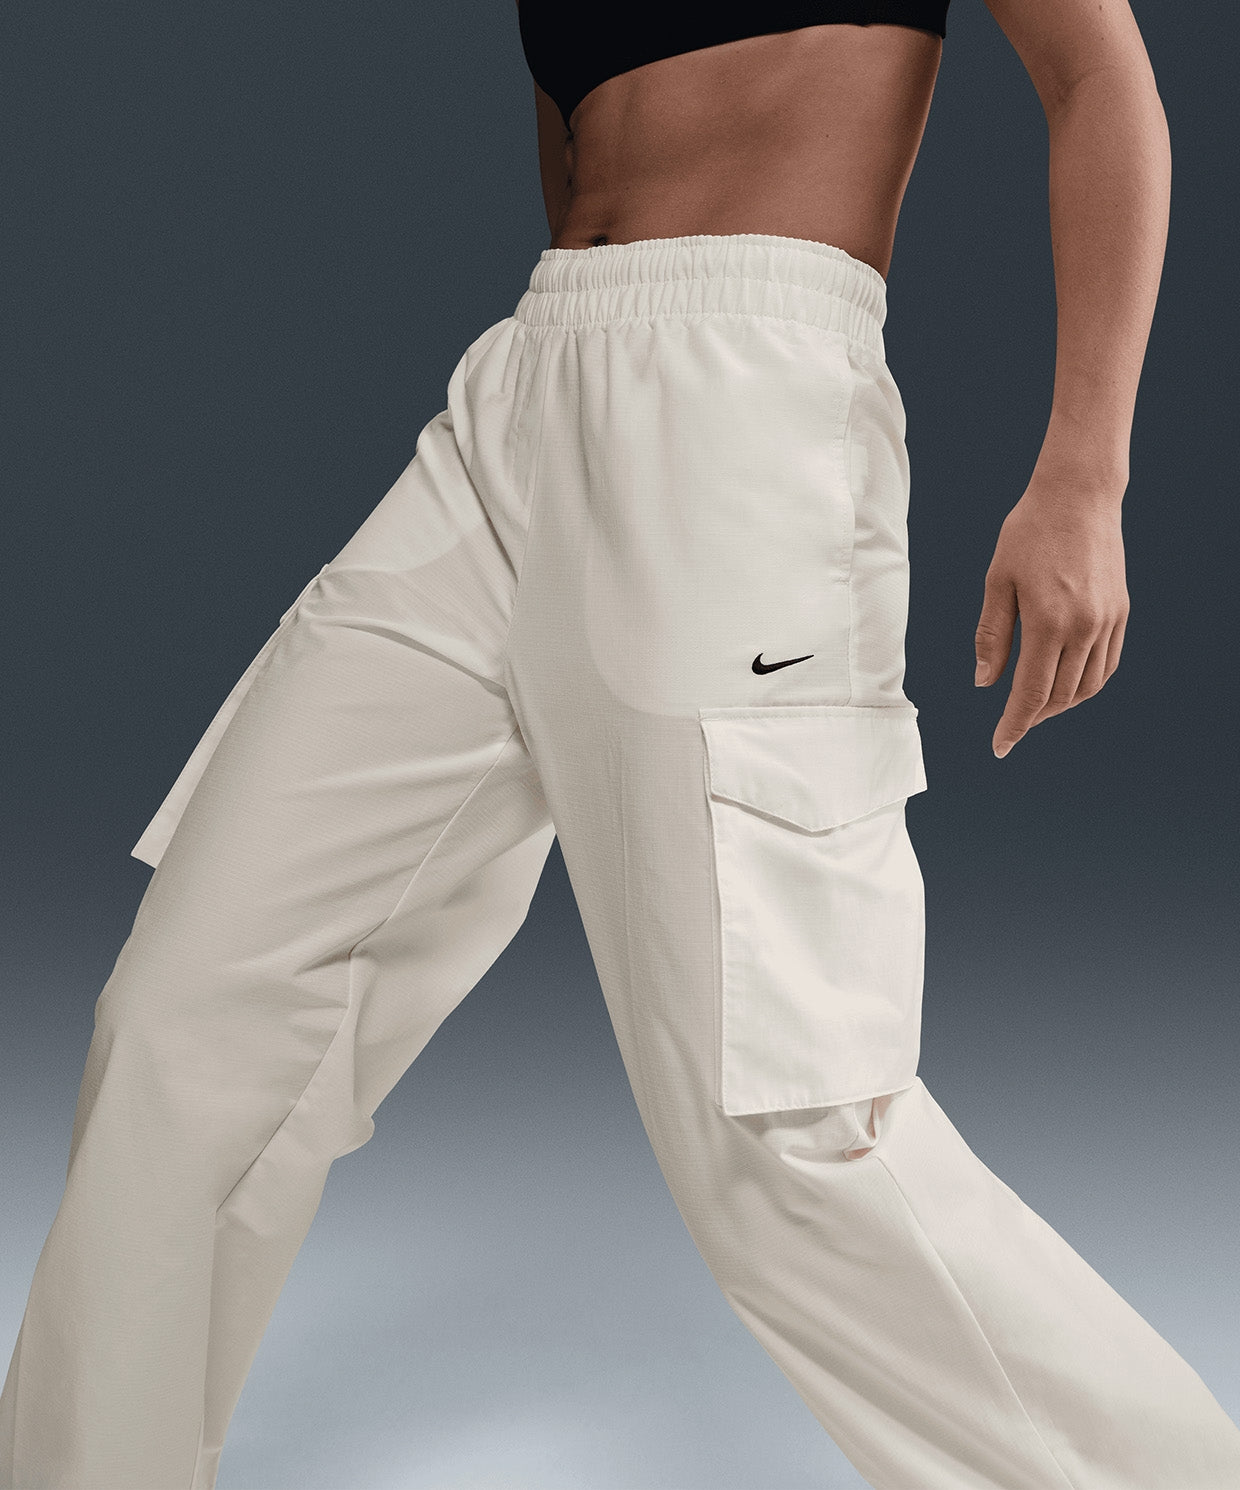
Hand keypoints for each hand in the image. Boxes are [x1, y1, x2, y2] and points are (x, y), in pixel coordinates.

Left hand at [974, 482, 1129, 757]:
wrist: (1079, 495)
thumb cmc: (1028, 533)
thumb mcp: (997, 581)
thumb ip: (992, 635)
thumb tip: (985, 682)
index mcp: (1048, 622)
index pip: (1031, 693)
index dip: (1014, 725)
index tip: (999, 747)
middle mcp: (1084, 628)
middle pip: (1060, 696)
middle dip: (1033, 717)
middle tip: (1011, 724)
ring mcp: (1107, 621)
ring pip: (1087, 686)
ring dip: (1061, 705)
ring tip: (1035, 707)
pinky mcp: (1120, 612)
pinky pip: (1107, 665)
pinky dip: (1086, 684)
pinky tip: (1066, 684)